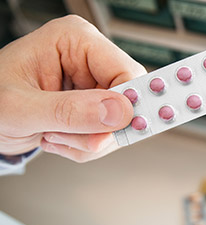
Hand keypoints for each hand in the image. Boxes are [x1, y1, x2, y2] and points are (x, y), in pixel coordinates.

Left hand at [0, 15, 145, 161]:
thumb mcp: (20, 108)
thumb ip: (69, 111)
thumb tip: (118, 112)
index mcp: (74, 40)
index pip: (125, 71)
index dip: (127, 104)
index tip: (119, 129)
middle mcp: (89, 59)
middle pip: (128, 100)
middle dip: (102, 129)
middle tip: (73, 137)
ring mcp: (93, 83)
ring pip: (121, 122)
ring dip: (90, 141)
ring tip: (55, 135)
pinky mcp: (94, 105)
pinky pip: (109, 133)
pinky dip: (87, 145)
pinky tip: (60, 137)